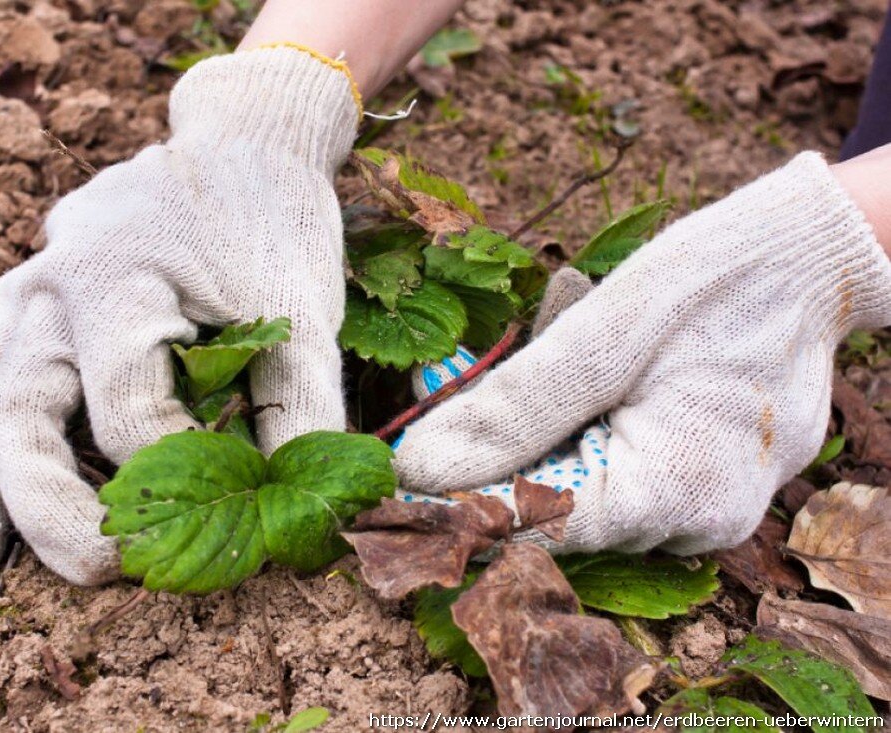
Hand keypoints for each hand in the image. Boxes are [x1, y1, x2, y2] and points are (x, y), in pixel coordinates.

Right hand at [0, 47, 357, 584]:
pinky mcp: (25, 294)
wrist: (244, 143)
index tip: (215, 506)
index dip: (168, 473)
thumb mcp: (304, 314)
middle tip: (100, 569)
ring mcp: (26, 283)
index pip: (122, 408)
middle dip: (48, 504)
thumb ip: (302, 410)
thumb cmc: (275, 226)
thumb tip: (297, 516)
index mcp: (117, 274)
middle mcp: (51, 280)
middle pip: (17, 406)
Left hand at [393, 152, 890, 554]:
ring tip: (571, 329)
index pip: (534, 527)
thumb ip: (510, 410)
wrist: (813, 257)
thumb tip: (418, 470)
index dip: (458, 504)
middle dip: (509, 445)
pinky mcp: (702, 485)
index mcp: (674, 491)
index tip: (394, 480)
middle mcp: (694, 523)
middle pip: (554, 509)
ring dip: (549, 424)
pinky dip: (586, 422)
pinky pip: (616, 468)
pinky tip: (598, 359)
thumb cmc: (718, 280)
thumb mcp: (602, 334)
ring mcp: (704, 509)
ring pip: (580, 486)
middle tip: (493, 374)